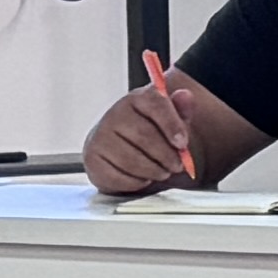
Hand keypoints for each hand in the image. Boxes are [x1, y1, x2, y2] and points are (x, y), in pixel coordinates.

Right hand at [81, 85, 196, 197]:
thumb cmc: (149, 133)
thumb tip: (185, 96)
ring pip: (131, 159)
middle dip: (166, 155)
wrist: (120, 149)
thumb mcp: (170, 121)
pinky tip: (143, 178)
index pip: (155, 103)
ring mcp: (99, 136)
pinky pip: (118, 176)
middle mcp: (114, 114)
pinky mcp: (92, 158)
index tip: (183, 144)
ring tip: (162, 172)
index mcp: (136, 99)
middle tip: (177, 166)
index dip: (171, 124)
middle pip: (144, 135)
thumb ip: (181, 110)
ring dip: (153, 170)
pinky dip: (136, 182)